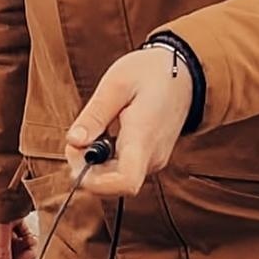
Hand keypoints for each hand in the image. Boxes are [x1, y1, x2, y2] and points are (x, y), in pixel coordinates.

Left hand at [65, 44, 193, 197]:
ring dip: (95, 165)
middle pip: (115, 185)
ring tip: (91, 131)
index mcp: (144, 137)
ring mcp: (154, 160)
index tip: (76, 155)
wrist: (185, 74)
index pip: (125, 183)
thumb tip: (73, 141)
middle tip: (75, 139)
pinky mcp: (151, 158)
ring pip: (117, 180)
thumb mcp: (116, 84)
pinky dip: (105, 160)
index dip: (95, 182)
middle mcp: (152, 156)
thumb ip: (95, 115)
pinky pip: (124, 170)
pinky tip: (103, 135)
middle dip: (86, 169)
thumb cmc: (151, 73)